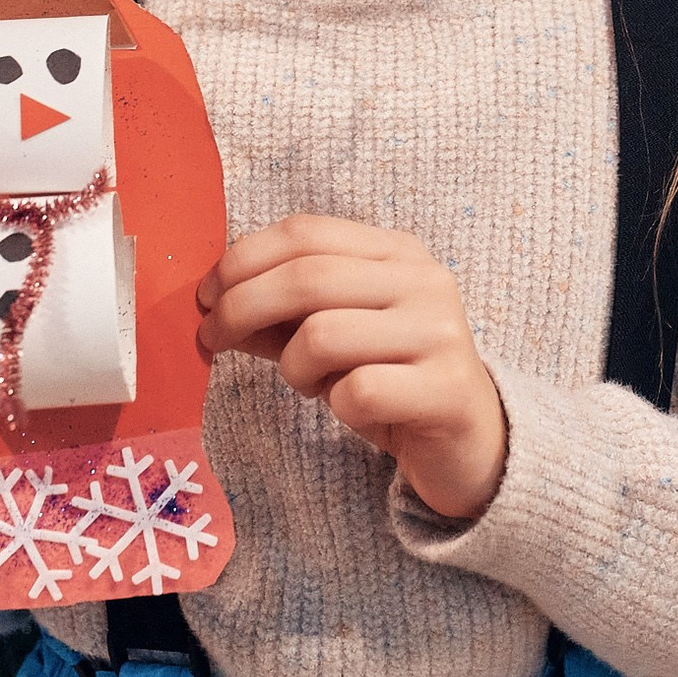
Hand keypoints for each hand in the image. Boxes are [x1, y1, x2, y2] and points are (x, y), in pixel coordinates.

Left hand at [197, 215, 507, 520]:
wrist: (472, 444)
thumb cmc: (392, 379)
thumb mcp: (335, 337)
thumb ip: (281, 315)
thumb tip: (212, 303)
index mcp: (396, 252)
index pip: (306, 232)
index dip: (243, 259)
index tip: (206, 295)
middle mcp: (424, 280)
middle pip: (308, 276)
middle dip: (241, 307)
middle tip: (212, 339)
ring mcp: (440, 333)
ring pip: (324, 334)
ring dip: (293, 367)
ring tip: (307, 383)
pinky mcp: (446, 389)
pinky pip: (357, 390)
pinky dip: (335, 403)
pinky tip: (349, 408)